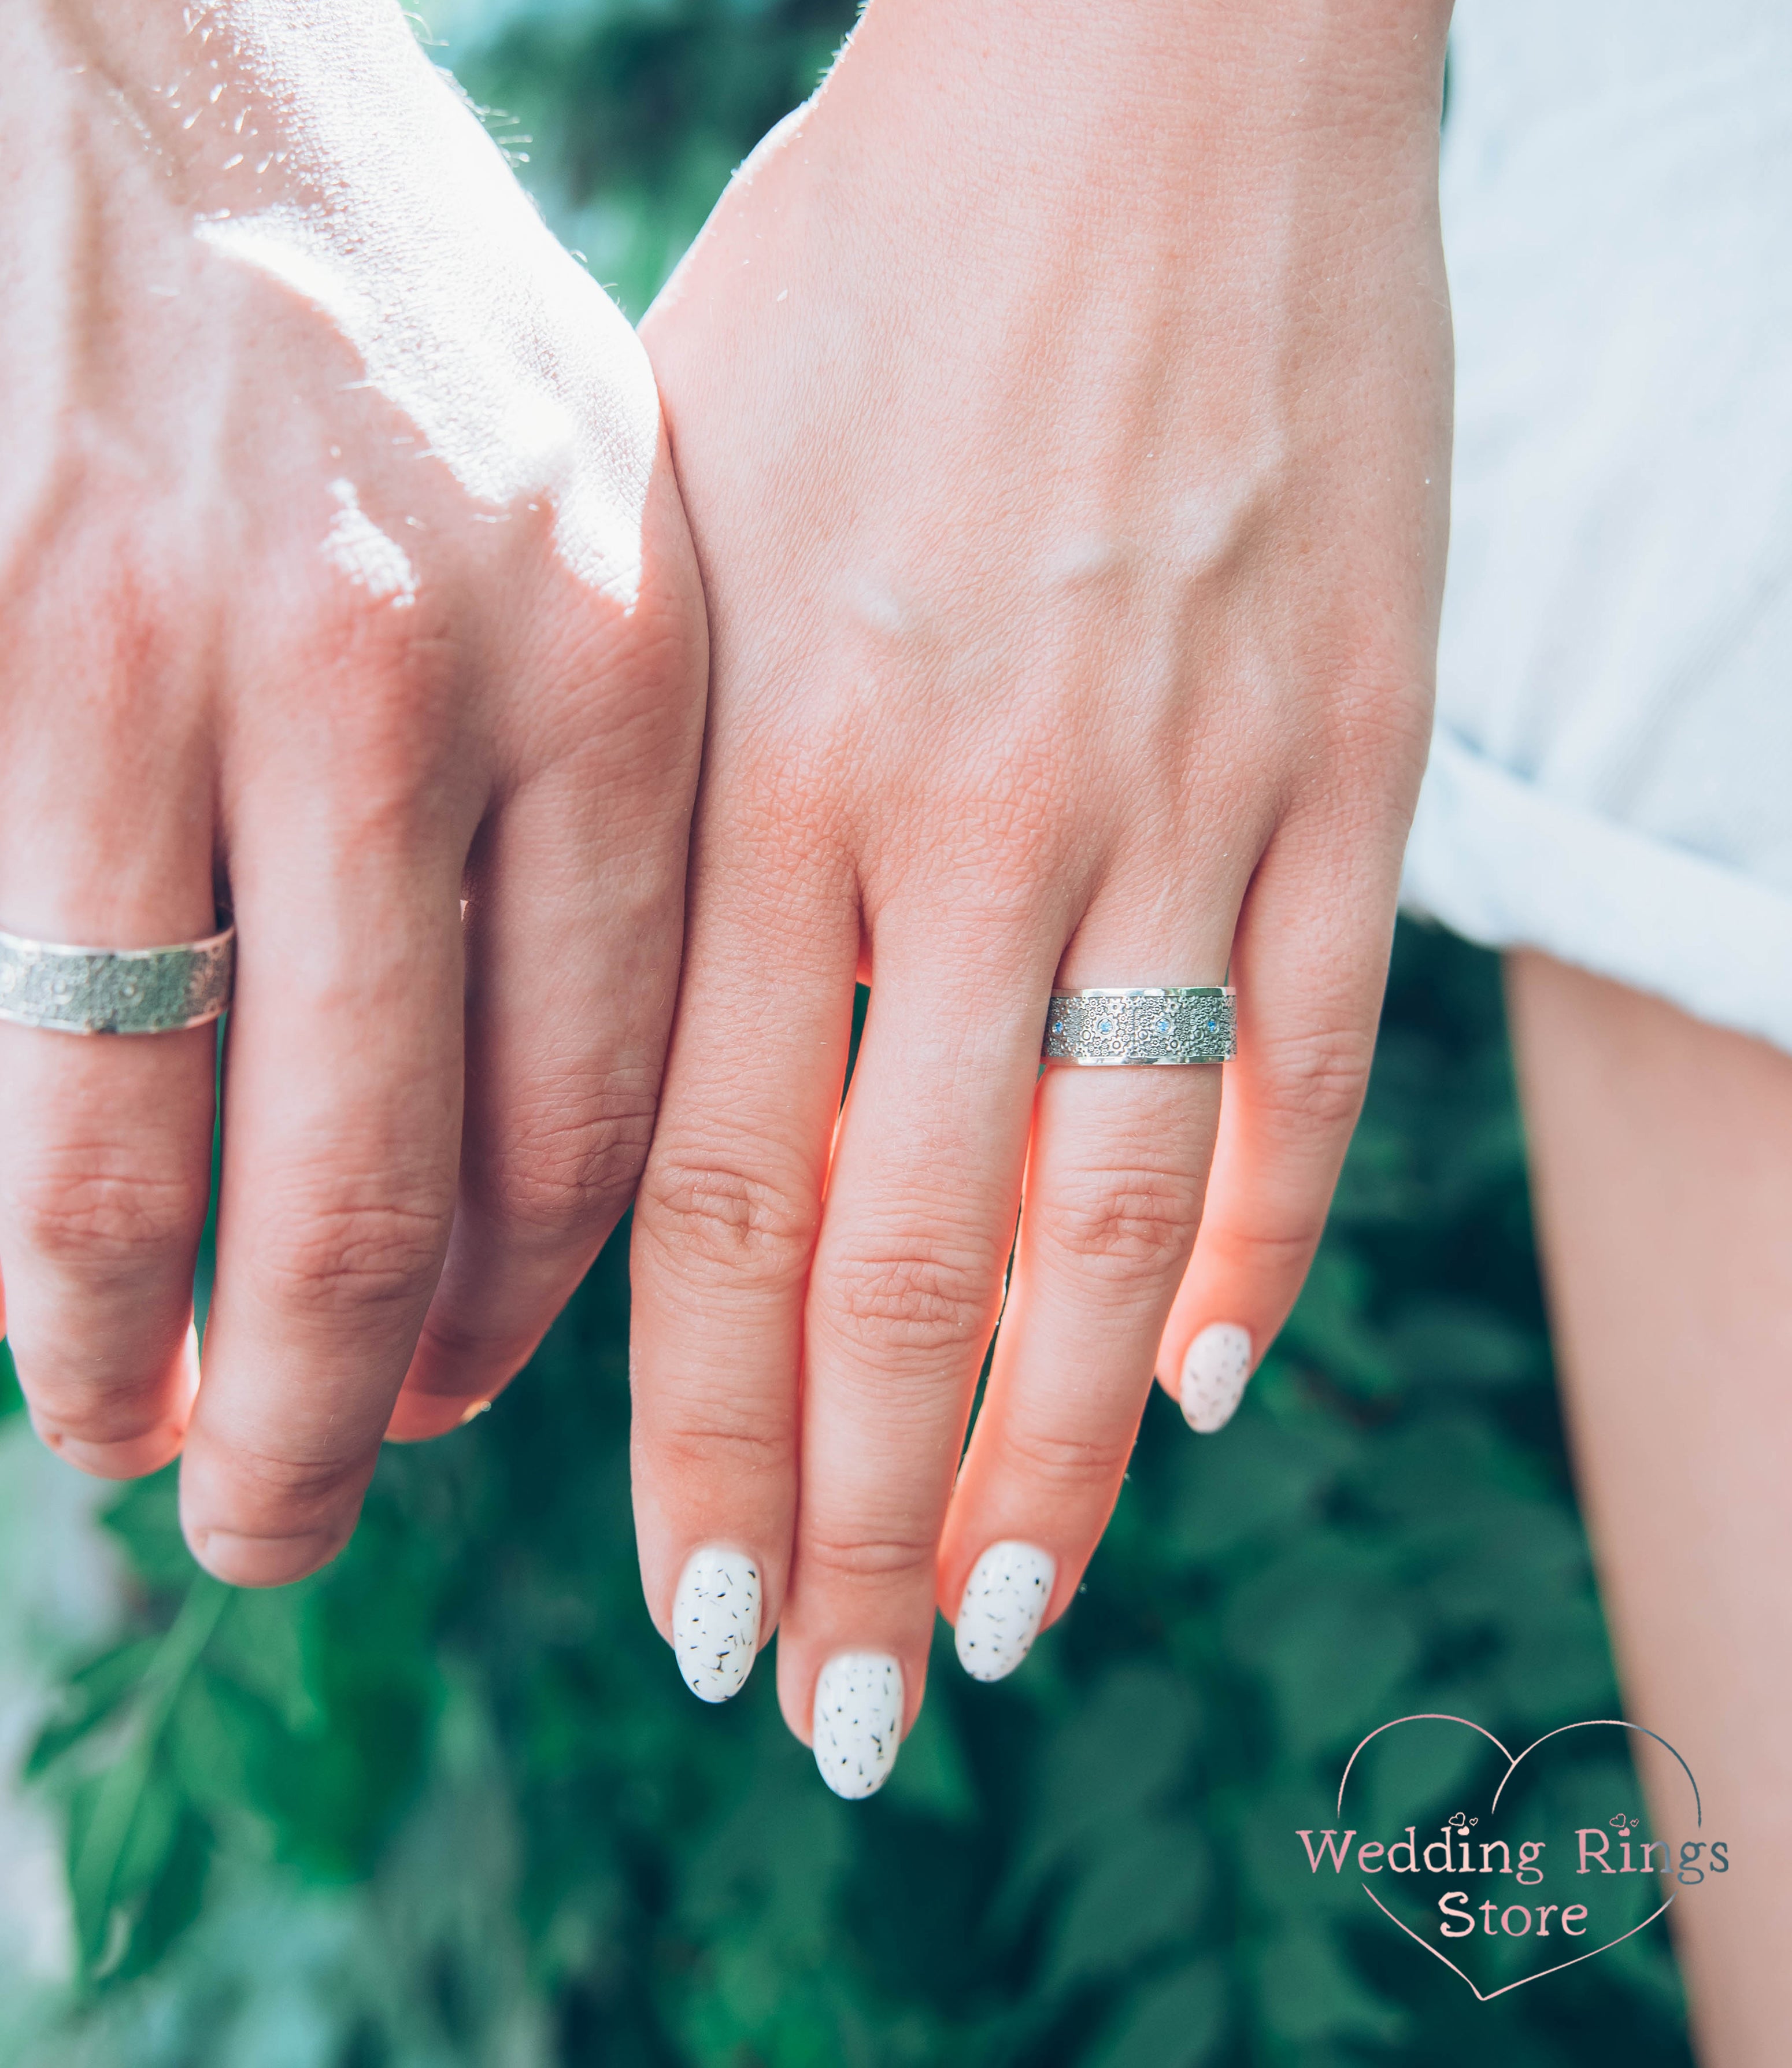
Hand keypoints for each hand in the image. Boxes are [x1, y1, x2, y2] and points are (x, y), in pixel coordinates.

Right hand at [0, 0, 704, 1582]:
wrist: (173, 82)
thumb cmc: (412, 342)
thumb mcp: (597, 536)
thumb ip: (604, 808)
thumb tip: (562, 1113)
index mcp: (626, 672)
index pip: (606, 1097)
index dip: (533, 1303)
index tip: (478, 1402)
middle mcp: (430, 686)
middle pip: (396, 1163)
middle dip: (349, 1401)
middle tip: (300, 1521)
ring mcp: (195, 672)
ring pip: (171, 1136)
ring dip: (152, 1349)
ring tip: (147, 1458)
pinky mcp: (9, 660)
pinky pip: (15, 1023)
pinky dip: (27, 1211)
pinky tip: (38, 1303)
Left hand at [631, 0, 1449, 1785]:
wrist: (1157, 79)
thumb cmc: (881, 286)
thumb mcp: (703, 523)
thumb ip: (683, 814)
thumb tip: (677, 1092)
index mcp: (785, 759)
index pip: (731, 1189)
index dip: (718, 1433)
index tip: (706, 1609)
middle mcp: (986, 809)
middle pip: (923, 1255)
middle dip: (876, 1516)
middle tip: (850, 1711)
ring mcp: (1196, 789)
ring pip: (1126, 1207)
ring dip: (1065, 1448)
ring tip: (1008, 1623)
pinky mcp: (1356, 750)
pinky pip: (1313, 1058)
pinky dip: (1257, 1248)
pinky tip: (1194, 1396)